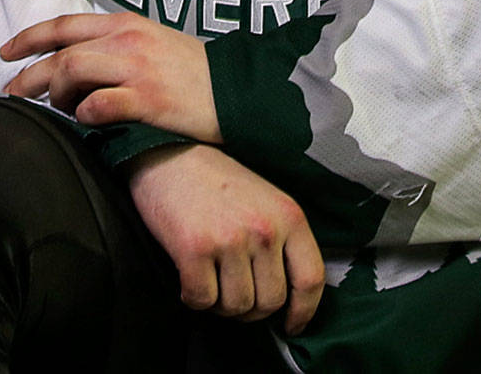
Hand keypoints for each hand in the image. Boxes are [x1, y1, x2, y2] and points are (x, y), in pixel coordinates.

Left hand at [1, 12, 218, 141]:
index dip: (28, 37)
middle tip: (12, 95)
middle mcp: (128, 41)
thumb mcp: (154, 44)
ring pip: (72, 71)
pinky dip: (85, 114)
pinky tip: (86, 121)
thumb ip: (116, 48)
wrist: (237, 90)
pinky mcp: (148, 99)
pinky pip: (100, 104)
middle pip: (61, 53)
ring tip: (55, 111)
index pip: (64, 24)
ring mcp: (137, 69)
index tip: (5, 53)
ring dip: (55, 94)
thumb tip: (75, 66)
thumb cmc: (195, 73)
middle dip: (28, 76)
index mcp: (126, 24)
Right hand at [127, 143, 324, 334]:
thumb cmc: (218, 182)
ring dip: (221, 303)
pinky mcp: (194, 250)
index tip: (291, 325)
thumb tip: (290, 296)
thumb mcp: (266, 201)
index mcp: (289, 216)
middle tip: (234, 291)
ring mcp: (230, 240)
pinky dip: (194, 297)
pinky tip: (190, 276)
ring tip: (212, 278)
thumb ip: (282, 241)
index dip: (303, 312)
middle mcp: (264, 229)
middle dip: (252, 308)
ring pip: (237, 306)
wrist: (169, 154)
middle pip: (270, 302)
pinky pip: (202, 300)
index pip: (311, 280)